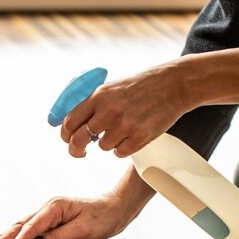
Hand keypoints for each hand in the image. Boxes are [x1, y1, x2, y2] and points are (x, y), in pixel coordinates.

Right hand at [0, 192, 134, 238]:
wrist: (116, 207)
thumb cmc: (103, 217)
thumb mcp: (83, 229)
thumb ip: (59, 237)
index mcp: (54, 208)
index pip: (31, 227)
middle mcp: (47, 208)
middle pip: (20, 225)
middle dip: (2, 238)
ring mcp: (48, 212)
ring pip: (21, 225)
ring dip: (5, 236)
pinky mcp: (51, 219)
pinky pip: (29, 228)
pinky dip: (16, 235)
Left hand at [61, 62, 191, 158]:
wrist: (172, 85)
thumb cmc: (139, 87)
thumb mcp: (111, 88)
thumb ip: (92, 105)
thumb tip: (71, 125)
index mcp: (98, 96)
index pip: (69, 122)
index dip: (65, 135)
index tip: (68, 140)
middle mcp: (109, 111)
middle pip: (79, 139)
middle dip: (76, 150)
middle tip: (81, 153)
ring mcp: (125, 125)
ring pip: (103, 147)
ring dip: (109, 143)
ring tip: (123, 129)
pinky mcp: (140, 137)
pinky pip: (120, 153)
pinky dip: (123, 148)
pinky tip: (132, 135)